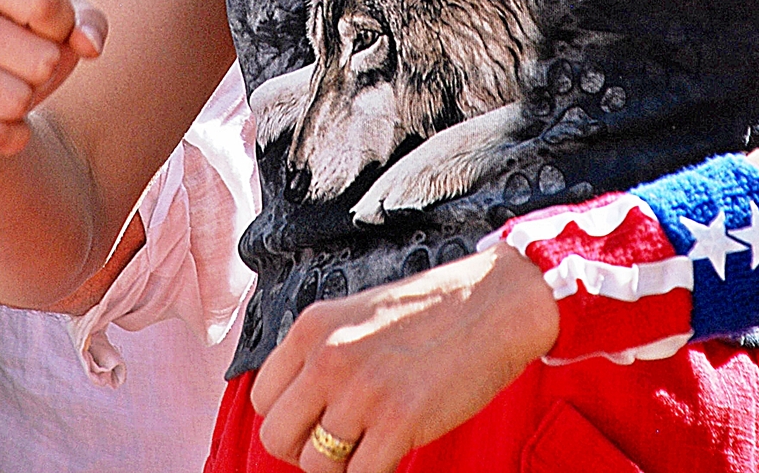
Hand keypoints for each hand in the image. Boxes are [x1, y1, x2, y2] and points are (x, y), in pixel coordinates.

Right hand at [0, 0, 106, 159]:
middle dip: (47, 71)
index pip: (46, 1)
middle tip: (26, 68)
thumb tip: (89, 44)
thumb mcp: (65, 26)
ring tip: (9, 90)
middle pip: (42, 59)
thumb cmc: (29, 48)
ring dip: (27, 103)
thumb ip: (89, 23)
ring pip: (19, 101)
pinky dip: (12, 136)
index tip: (47, 30)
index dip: (63, 26)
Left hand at [251, 242, 559, 472]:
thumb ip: (324, 355)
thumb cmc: (432, 313)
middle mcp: (328, 355)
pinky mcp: (399, 420)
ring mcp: (362, 389)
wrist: (495, 302)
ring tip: (373, 442)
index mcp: (313, 327)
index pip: (263, 397)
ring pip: (315, 465)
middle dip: (307, 449)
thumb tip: (302, 411)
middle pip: (278, 437)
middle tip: (344, 440)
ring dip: (343, 464)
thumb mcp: (359, 316)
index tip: (318, 418)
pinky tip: (394, 452)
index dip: (291, 417)